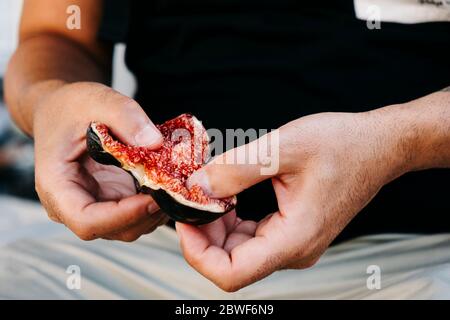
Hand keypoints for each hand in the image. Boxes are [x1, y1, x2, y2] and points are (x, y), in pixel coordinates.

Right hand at [33, 81, 168, 240]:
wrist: (63, 110)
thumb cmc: (71, 106)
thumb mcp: (96, 99)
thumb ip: (124, 116)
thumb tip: (155, 143)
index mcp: (57, 187)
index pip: (87, 221)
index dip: (123, 216)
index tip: (154, 197)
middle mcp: (74, 205)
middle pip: (114, 228)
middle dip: (148, 213)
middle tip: (176, 188)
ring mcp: (96, 205)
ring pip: (132, 225)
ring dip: (158, 210)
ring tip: (177, 183)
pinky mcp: (114, 200)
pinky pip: (139, 212)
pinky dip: (158, 202)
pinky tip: (172, 182)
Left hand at [177, 108, 411, 290]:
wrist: (378, 146)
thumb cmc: (342, 144)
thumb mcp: (282, 149)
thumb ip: (235, 170)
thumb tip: (197, 186)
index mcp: (294, 239)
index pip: (230, 273)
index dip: (197, 252)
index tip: (184, 218)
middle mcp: (294, 250)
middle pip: (230, 263)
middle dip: (203, 233)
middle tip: (191, 197)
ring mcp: (294, 243)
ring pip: (238, 251)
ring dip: (216, 226)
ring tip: (208, 192)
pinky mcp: (292, 231)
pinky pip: (251, 237)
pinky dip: (232, 220)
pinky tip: (227, 196)